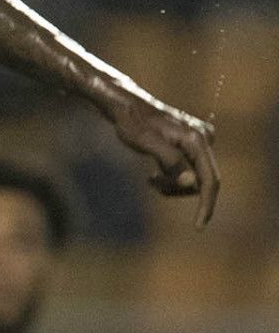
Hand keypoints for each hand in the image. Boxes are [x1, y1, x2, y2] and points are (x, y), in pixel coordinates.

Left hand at [105, 90, 219, 226]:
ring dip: (172, 184)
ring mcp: (199, 142)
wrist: (124, 105)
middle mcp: (204, 139)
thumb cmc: (132, 122)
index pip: (209, 180)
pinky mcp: (191, 146)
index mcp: (197, 140)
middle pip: (201, 181)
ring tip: (150, 179)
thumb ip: (171, 163)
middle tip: (151, 183)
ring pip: (192, 179)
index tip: (198, 227)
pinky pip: (186, 172)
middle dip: (177, 189)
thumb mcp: (147, 144)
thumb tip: (192, 183)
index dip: (206, 205)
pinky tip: (152, 176)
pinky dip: (170, 178)